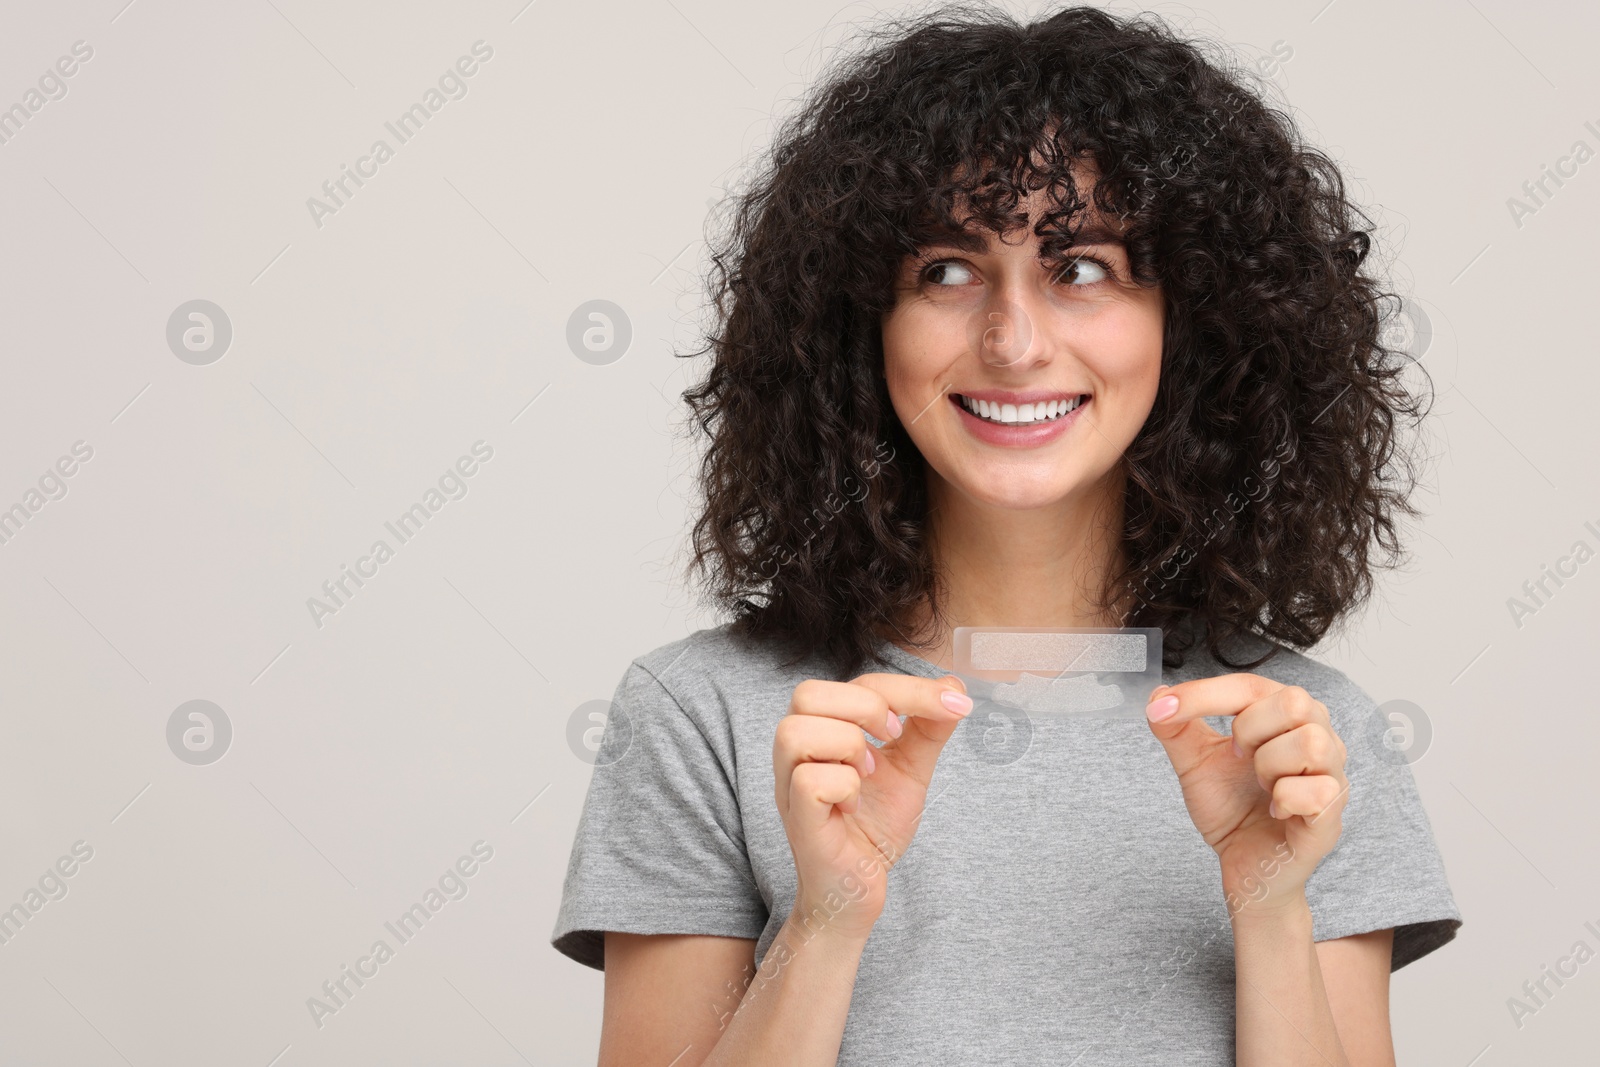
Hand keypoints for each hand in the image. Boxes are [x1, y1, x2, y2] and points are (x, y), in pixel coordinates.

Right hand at [775, 673, 971, 940]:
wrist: (860, 890)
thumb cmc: (874, 829)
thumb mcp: (910, 769)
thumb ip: (928, 728)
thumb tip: (953, 686)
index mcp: (823, 731)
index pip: (857, 682)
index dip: (909, 686)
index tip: (952, 703)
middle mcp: (797, 753)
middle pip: (807, 693)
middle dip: (866, 706)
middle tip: (894, 738)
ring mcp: (790, 786)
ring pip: (796, 731)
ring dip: (847, 745)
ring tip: (869, 772)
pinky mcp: (798, 819)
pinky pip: (809, 781)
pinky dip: (843, 785)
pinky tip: (853, 804)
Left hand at [1145, 674, 1348, 914]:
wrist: (1242, 865)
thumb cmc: (1230, 808)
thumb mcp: (1194, 763)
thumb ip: (1176, 728)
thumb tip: (1157, 694)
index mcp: (1286, 717)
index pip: (1251, 686)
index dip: (1205, 693)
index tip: (1165, 708)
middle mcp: (1320, 738)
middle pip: (1295, 703)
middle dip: (1249, 730)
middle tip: (1238, 757)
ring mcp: (1332, 776)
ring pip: (1311, 744)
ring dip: (1269, 766)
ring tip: (1262, 785)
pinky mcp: (1332, 816)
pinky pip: (1319, 791)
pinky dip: (1285, 800)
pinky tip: (1275, 812)